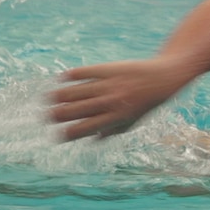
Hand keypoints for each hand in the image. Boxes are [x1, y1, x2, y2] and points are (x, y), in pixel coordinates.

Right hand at [48, 58, 182, 140]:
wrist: (163, 78)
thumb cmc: (148, 103)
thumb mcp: (133, 121)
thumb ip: (112, 130)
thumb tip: (91, 140)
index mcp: (116, 118)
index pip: (86, 128)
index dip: (69, 133)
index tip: (56, 135)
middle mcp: (110, 102)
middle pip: (78, 110)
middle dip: (59, 115)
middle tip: (46, 116)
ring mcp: (109, 85)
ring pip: (79, 91)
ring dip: (61, 96)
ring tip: (48, 98)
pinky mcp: (109, 69)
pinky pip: (87, 72)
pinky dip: (73, 75)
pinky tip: (61, 77)